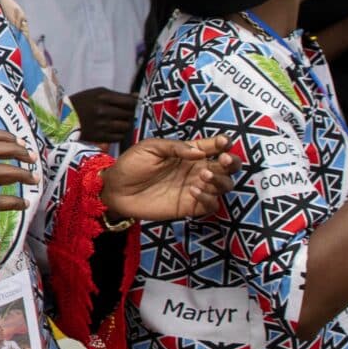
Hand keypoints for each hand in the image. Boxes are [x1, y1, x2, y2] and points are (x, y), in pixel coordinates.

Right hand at [69, 87, 136, 145]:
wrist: (62, 118)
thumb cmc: (81, 102)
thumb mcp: (97, 93)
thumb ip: (117, 95)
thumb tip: (137, 97)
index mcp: (103, 96)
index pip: (130, 101)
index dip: (133, 104)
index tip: (131, 105)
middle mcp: (103, 110)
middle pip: (129, 114)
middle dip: (128, 114)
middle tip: (122, 114)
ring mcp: (102, 124)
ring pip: (126, 126)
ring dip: (124, 125)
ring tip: (117, 123)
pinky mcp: (99, 136)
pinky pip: (119, 137)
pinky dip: (118, 134)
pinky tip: (112, 130)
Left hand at [101, 135, 237, 221]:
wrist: (115, 189)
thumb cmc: (131, 165)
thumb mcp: (150, 147)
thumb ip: (175, 147)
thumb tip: (199, 151)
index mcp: (189, 153)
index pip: (214, 147)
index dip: (223, 143)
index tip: (222, 142)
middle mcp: (196, 170)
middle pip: (227, 167)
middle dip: (232, 162)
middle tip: (224, 160)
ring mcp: (194, 188)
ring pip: (224, 185)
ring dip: (221, 180)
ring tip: (204, 175)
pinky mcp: (189, 206)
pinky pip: (211, 204)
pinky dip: (208, 198)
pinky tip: (193, 190)